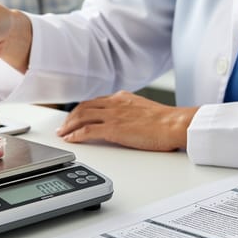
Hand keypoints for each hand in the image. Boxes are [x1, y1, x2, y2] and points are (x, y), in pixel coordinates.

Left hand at [57, 91, 196, 151]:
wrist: (174, 123)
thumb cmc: (166, 121)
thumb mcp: (145, 109)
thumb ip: (131, 111)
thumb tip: (127, 120)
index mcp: (122, 98)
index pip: (95, 101)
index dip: (82, 109)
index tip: (76, 116)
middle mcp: (114, 103)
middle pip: (84, 107)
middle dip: (71, 117)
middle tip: (64, 126)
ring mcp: (112, 115)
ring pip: (82, 116)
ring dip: (69, 125)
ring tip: (63, 134)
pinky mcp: (113, 129)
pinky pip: (87, 130)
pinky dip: (76, 135)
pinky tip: (71, 139)